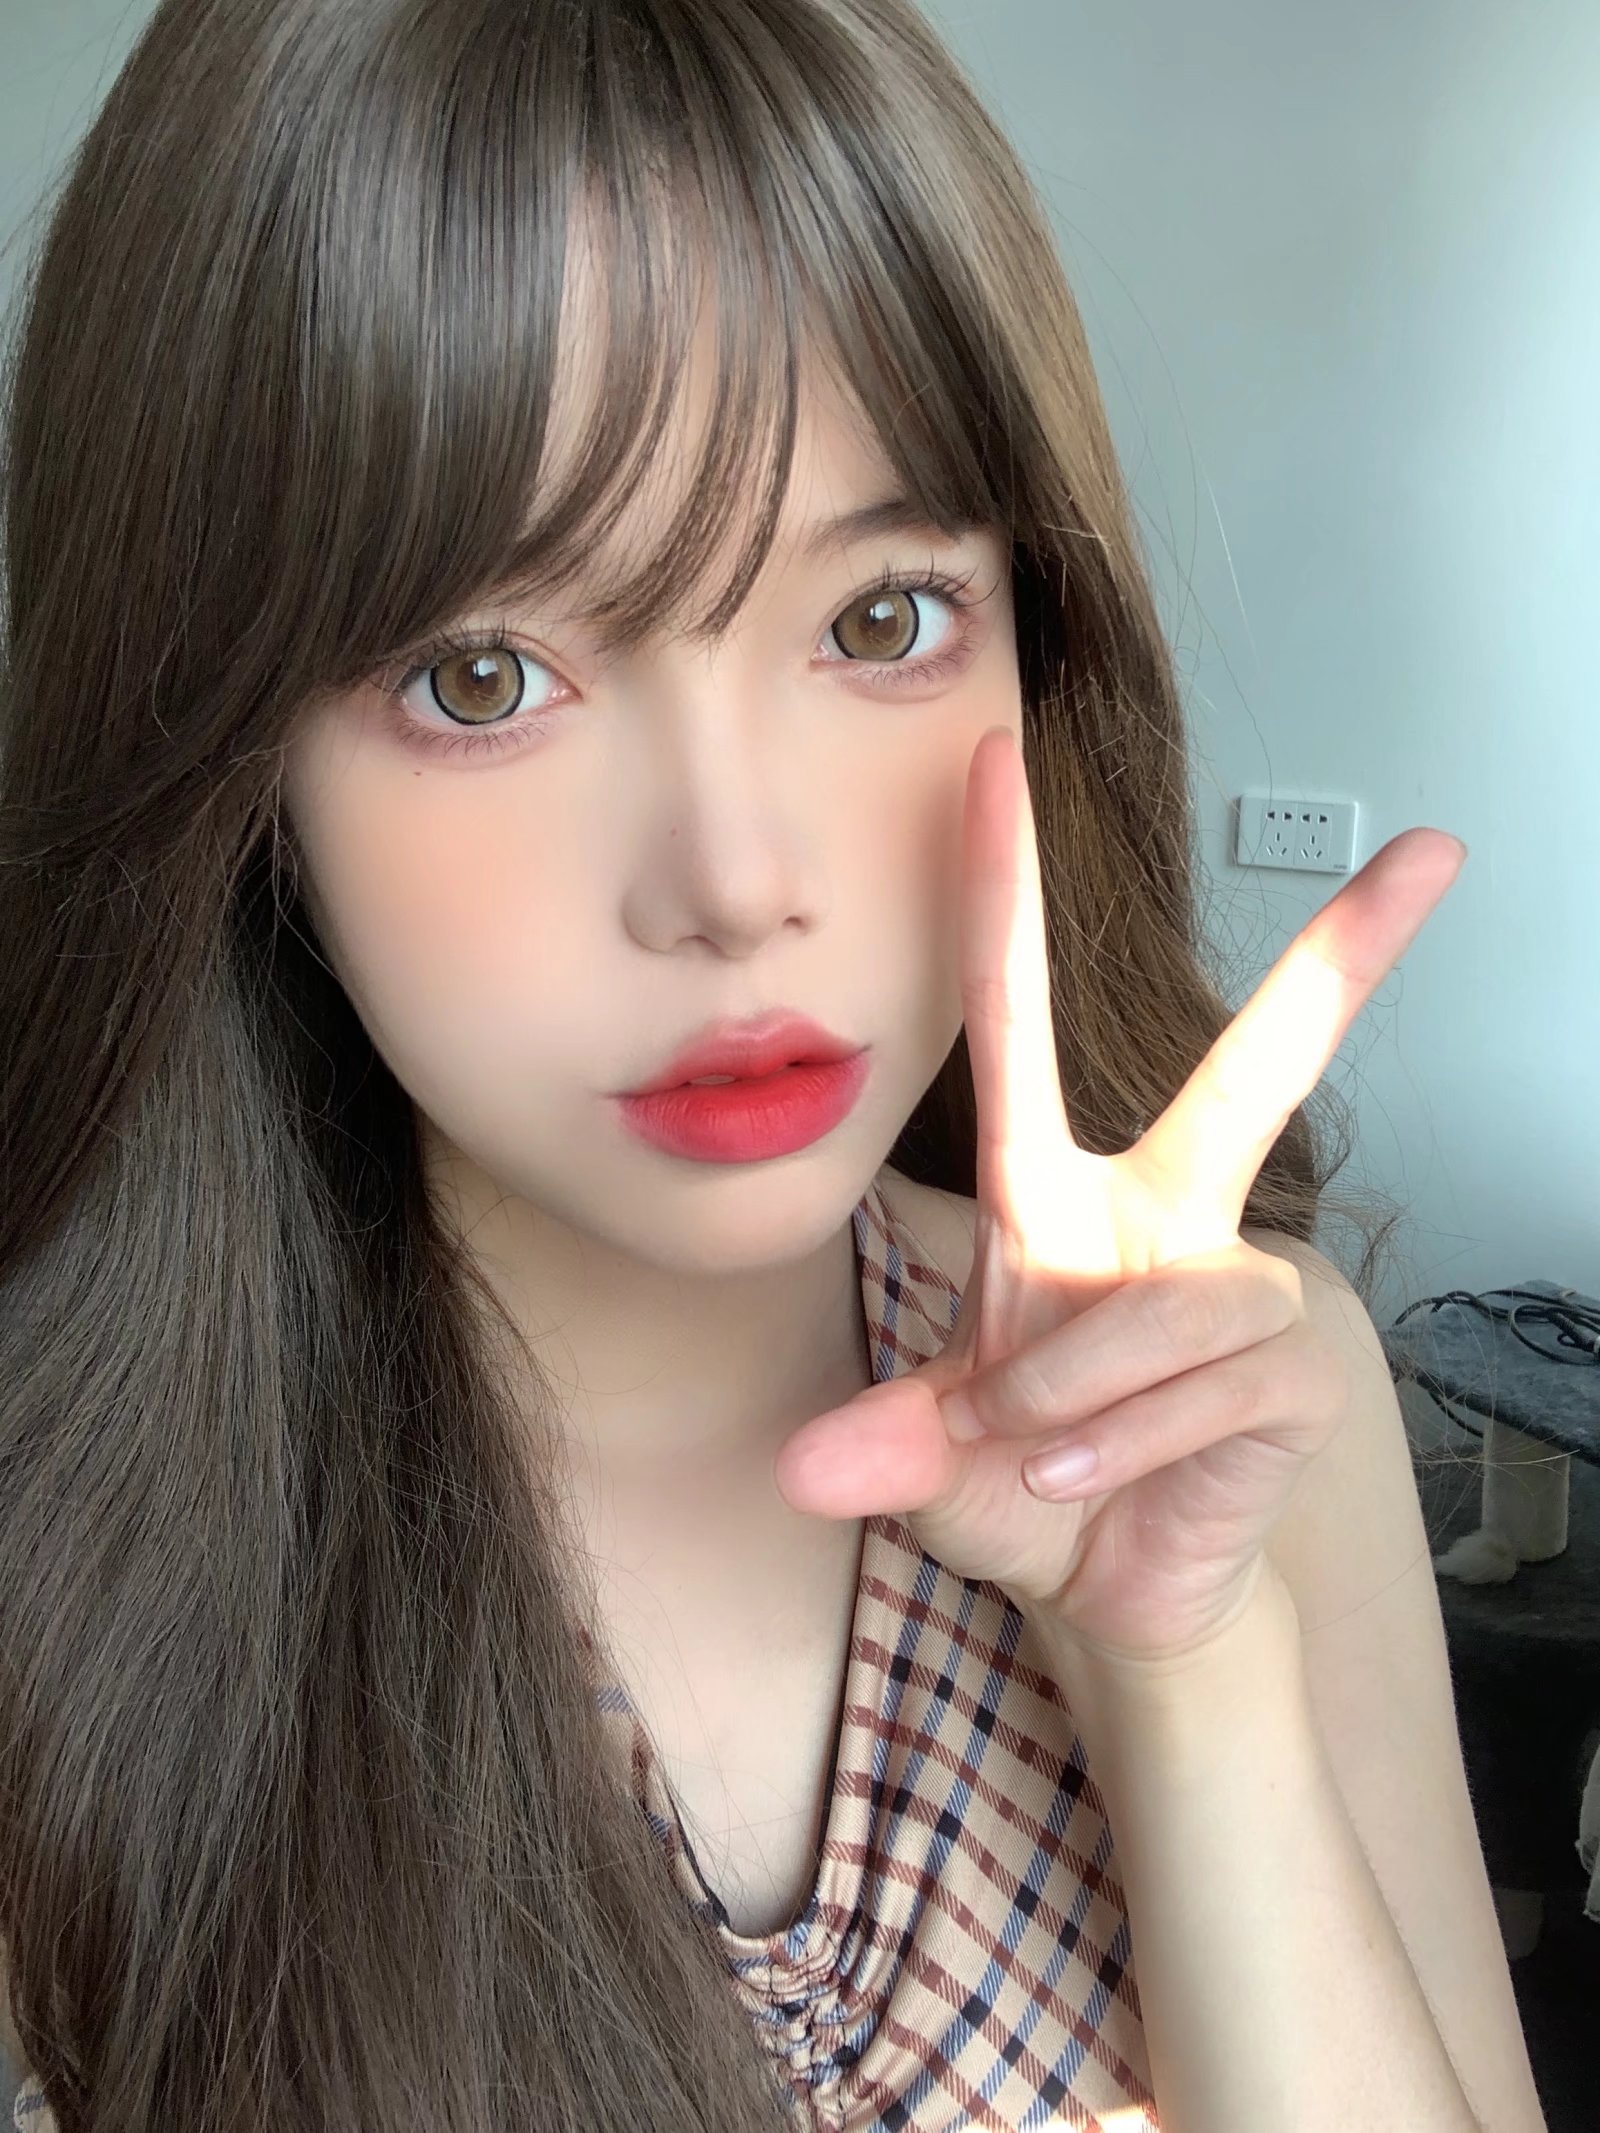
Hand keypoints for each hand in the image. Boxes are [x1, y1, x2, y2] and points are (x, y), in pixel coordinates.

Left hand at [773, 725, 1466, 1664]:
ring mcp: (1236, 1288)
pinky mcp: (1291, 1369)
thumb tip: (811, 1468)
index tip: (991, 766)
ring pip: (1169, 1301)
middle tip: (1433, 854)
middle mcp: (1162, 1218)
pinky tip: (1084, 1482)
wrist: (1105, 1595)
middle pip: (1258, 1072)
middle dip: (1342, 965)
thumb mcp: (925, 1461)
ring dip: (1075, 1392)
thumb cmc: (1016, 1491)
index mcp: (1058, 1200)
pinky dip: (1122, 1442)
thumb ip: (882, 1443)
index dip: (998, 894)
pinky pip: (1203, 1381)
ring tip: (1027, 1451)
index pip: (1017, 1021)